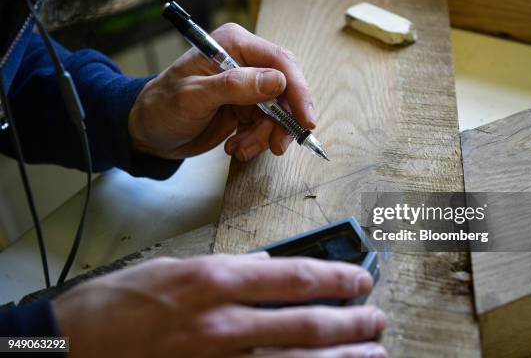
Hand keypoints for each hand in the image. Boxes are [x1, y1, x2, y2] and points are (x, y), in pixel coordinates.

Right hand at [53, 253, 386, 357]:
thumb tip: (268, 266)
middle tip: (376, 318)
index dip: (336, 277)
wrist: (69, 347)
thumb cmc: (117, 305)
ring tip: (373, 353)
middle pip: (305, 323)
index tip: (360, 279)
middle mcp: (221, 323)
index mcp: (213, 281)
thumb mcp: (173, 267)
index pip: (293, 276)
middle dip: (351, 322)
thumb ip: (227, 267)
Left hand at [128, 23, 315, 160]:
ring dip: (265, 136)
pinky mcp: (247, 107)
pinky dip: (257, 141)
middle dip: (283, 120)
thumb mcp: (194, 97)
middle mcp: (245, 61)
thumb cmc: (162, 107)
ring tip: (241, 148)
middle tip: (276, 146)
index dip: (297, 90)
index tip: (304, 119)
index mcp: (233, 44)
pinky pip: (268, 125)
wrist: (148, 132)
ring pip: (279, 112)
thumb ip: (234, 86)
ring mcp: (248, 86)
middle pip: (286, 88)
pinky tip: (236, 147)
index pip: (279, 61)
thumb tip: (277, 81)